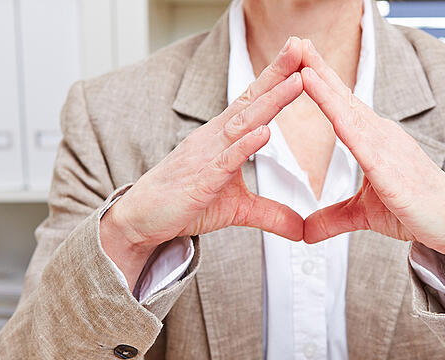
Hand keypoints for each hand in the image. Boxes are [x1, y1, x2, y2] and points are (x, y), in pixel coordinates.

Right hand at [101, 37, 305, 288]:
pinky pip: (225, 161)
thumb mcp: (237, 210)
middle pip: (252, 101)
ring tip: (296, 81)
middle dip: (278, 73)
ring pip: (243, 124)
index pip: (255, 102)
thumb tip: (302, 230)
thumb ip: (271, 214)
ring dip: (271, 102)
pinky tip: (264, 132)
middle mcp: (215, 138)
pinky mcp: (200, 181)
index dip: (278, 79)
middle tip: (301, 46)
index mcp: (224, 137)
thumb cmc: (185, 204)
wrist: (142, 220)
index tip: (302, 55)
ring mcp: (207, 156)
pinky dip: (245, 146)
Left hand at [300, 41, 444, 262]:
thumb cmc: (417, 211)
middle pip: (345, 99)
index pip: (343, 106)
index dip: (321, 82)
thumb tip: (305, 232)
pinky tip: (330, 110)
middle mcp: (382, 137)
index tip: (299, 59)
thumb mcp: (365, 215)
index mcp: (375, 141)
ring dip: (327, 89)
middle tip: (296, 43)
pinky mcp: (394, 173)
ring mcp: (390, 150)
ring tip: (304, 65)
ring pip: (352, 114)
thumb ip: (333, 218)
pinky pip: (365, 144)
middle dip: (320, 69)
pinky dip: (346, 125)